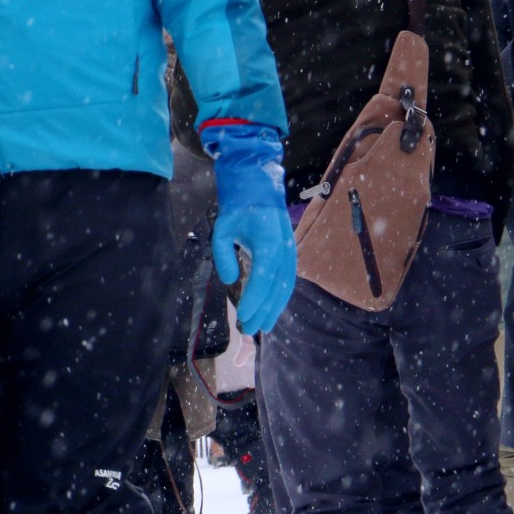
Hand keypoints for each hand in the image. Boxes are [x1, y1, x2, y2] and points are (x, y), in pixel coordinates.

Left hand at [202, 123, 295, 334]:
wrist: (259, 185)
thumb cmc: (238, 206)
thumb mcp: (222, 228)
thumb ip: (223, 254)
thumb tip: (230, 279)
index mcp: (268, 241)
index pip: (263, 276)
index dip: (254, 298)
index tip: (242, 316)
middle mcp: (284, 248)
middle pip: (276, 287)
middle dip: (263, 310)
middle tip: (248, 329)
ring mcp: (290, 251)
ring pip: (285, 286)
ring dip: (274, 308)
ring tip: (262, 326)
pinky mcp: (290, 253)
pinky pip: (287, 280)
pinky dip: (280, 297)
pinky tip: (271, 309)